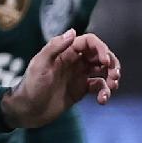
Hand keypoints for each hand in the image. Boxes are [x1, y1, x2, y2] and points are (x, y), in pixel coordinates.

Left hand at [0, 30, 120, 127]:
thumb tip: (73, 31)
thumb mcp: (40, 65)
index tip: (106, 61)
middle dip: (111, 63)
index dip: (101, 49)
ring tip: (112, 87)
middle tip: (114, 75)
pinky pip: (98, 87)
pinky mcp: (80, 90)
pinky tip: (102, 100)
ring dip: (111, 77)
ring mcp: (78, 76)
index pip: (89, 42)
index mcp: (65, 52)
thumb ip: (55, 47)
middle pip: (100, 55)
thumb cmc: (31, 86)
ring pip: (103, 71)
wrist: (27, 111)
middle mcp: (74, 61)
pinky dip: (104, 92)